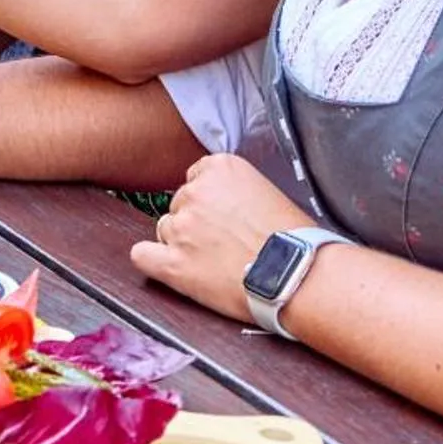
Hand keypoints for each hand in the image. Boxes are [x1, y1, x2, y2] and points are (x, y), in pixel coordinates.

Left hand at [128, 154, 314, 321]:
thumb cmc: (295, 240)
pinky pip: (142, 255)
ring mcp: (181, 227)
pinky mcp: (174, 263)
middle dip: (197, 221)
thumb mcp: (267, 191)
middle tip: (225, 243)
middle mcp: (195, 192)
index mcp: (220, 168)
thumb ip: (235, 189)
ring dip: (182, 242)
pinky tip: (169, 266)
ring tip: (214, 261)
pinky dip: (152, 259)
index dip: (210, 200)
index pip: (196, 178)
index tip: (224, 216)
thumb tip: (223, 204)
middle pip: (180, 203)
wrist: (300, 275)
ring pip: (165, 228)